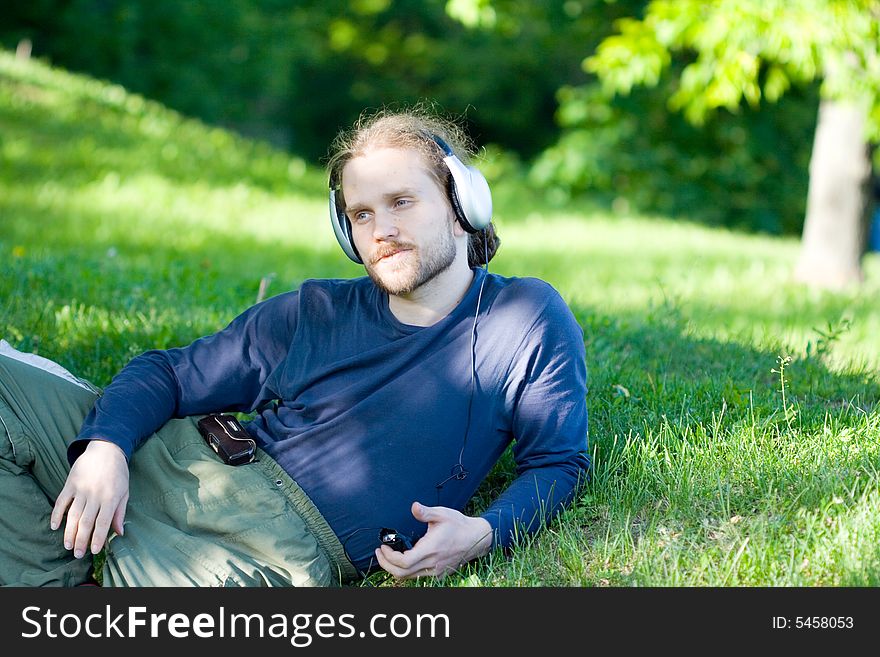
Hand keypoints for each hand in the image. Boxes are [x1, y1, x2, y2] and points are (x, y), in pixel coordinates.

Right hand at [50, 440, 129, 558]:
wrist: (106, 449)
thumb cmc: (118, 472)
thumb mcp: (125, 491)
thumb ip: (120, 512)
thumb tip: (120, 533)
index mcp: (111, 497)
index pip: (103, 523)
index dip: (98, 539)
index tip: (94, 551)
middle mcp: (95, 495)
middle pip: (86, 522)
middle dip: (81, 540)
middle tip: (78, 554)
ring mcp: (81, 489)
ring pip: (72, 515)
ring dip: (69, 532)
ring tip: (68, 546)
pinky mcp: (70, 483)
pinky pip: (61, 501)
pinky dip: (56, 515)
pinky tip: (54, 527)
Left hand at [374, 502, 492, 579]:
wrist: (476, 538)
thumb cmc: (459, 525)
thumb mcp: (442, 514)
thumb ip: (425, 512)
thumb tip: (414, 507)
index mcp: (430, 549)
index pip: (403, 562)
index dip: (388, 557)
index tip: (383, 547)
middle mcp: (432, 563)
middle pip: (401, 573)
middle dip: (386, 564)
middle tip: (380, 553)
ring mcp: (435, 571)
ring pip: (408, 577)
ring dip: (395, 568)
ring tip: (388, 556)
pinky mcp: (438, 573)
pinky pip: (417, 576)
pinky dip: (406, 570)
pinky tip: (404, 559)